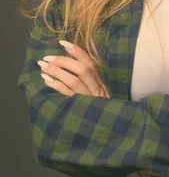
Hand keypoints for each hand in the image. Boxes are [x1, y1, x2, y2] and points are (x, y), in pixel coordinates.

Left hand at [38, 40, 166, 176]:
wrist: (117, 133)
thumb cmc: (109, 110)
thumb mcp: (106, 92)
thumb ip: (96, 80)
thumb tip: (79, 62)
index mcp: (104, 83)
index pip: (91, 63)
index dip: (78, 52)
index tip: (63, 43)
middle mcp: (98, 90)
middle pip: (82, 70)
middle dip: (64, 61)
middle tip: (48, 56)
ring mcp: (90, 100)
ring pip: (73, 81)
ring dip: (57, 72)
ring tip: (43, 66)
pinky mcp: (81, 110)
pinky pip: (67, 96)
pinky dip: (56, 87)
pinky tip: (46, 81)